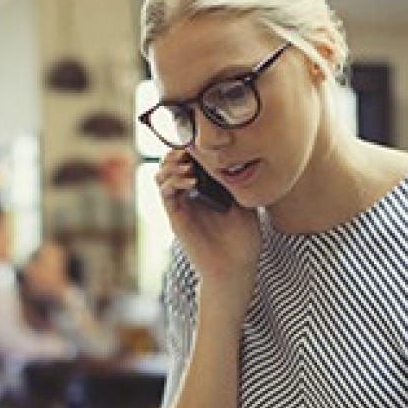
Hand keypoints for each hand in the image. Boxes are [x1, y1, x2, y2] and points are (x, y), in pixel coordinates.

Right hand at [156, 150, 260, 287]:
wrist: (236, 266)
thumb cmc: (244, 238)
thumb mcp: (245, 201)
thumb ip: (236, 180)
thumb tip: (236, 155)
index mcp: (204, 189)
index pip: (188, 160)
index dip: (189, 147)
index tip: (201, 141)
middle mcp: (189, 195)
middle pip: (170, 164)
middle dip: (177, 152)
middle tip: (190, 150)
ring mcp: (181, 206)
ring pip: (162, 176)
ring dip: (171, 165)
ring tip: (187, 164)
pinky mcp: (176, 218)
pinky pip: (165, 194)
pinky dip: (172, 182)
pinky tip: (189, 180)